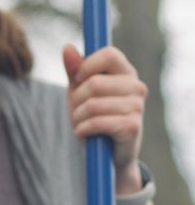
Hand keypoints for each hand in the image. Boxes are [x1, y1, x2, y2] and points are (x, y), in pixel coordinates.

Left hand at [63, 43, 147, 190]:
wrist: (107, 156)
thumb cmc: (93, 118)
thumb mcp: (80, 92)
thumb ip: (74, 70)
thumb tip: (67, 48)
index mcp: (126, 72)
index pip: (109, 54)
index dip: (87, 66)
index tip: (77, 81)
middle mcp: (136, 87)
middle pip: (94, 82)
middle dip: (76, 100)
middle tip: (76, 111)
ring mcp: (137, 107)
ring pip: (93, 104)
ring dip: (78, 117)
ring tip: (80, 124)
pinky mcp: (133, 127)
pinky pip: (97, 122)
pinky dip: (82, 129)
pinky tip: (84, 133)